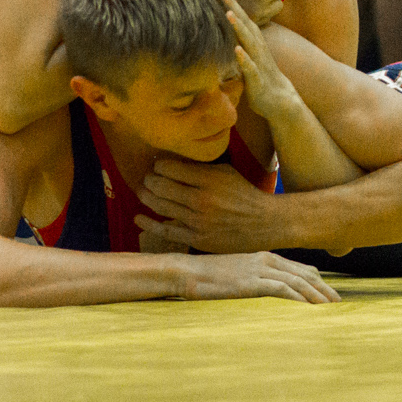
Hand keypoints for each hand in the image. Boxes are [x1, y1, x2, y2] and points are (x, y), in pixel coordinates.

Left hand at [137, 159, 284, 253]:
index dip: (158, 165)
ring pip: (161, 206)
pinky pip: (167, 231)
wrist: (263, 223)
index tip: (157, 165)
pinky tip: (138, 217)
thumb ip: (199, 167)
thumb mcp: (224, 171)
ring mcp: (198, 221)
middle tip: (147, 177)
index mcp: (209, 179)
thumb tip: (169, 162)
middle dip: (149, 179)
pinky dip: (150, 224)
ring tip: (142, 190)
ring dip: (146, 196)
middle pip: (161, 186)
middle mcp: (201, 200)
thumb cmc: (242, 193)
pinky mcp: (197, 239)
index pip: (170, 168)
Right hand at [173, 252, 338, 303]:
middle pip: (306, 273)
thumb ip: (256, 279)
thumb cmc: (209, 276)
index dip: (320, 281)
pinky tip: (310, 308)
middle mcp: (266, 259)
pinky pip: (283, 290)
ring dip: (318, 296)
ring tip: (332, 309)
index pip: (302, 268)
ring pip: (299, 281)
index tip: (331, 295)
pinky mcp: (252, 282)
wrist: (187, 272)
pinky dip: (300, 298)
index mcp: (264, 256)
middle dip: (325, 289)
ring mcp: (259, 269)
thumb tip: (268, 292)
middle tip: (340, 304)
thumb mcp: (237, 274)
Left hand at [218, 0, 300, 121]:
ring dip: (239, 28)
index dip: (232, 2)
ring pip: (249, 42)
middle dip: (233, 6)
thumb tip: (228, 27)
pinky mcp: (258, 80)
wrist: (281, 102)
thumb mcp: (250, 55)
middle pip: (246, 24)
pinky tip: (236, 50)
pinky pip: (251, 69)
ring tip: (228, 13)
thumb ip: (241, 40)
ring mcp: (259, 63)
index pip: (243, 18)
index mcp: (255, 42)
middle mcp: (258, 49)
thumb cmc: (262, 76)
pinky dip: (244, 59)